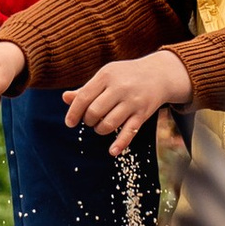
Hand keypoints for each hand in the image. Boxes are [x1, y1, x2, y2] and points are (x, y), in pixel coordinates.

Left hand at [62, 51, 194, 156]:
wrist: (159, 74)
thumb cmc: (125, 75)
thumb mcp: (106, 76)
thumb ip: (86, 89)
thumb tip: (65, 98)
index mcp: (106, 75)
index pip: (84, 97)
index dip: (73, 112)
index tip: (69, 123)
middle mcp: (120, 87)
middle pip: (94, 112)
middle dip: (88, 121)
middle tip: (91, 120)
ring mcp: (132, 101)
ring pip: (109, 124)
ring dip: (100, 130)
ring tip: (100, 126)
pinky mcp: (143, 113)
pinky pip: (129, 132)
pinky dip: (120, 144)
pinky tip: (112, 151)